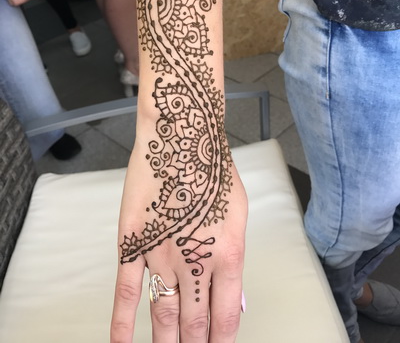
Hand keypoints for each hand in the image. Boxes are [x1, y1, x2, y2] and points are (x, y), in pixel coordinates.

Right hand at [111, 138, 247, 342]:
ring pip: (163, 313)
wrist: (181, 138)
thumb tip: (236, 300)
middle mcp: (194, 263)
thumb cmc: (213, 171)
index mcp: (227, 256)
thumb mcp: (239, 214)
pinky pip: (126, 291)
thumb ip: (235, 261)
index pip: (225, 316)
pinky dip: (122, 324)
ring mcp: (160, 255)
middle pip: (194, 322)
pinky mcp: (133, 244)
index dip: (222, 342)